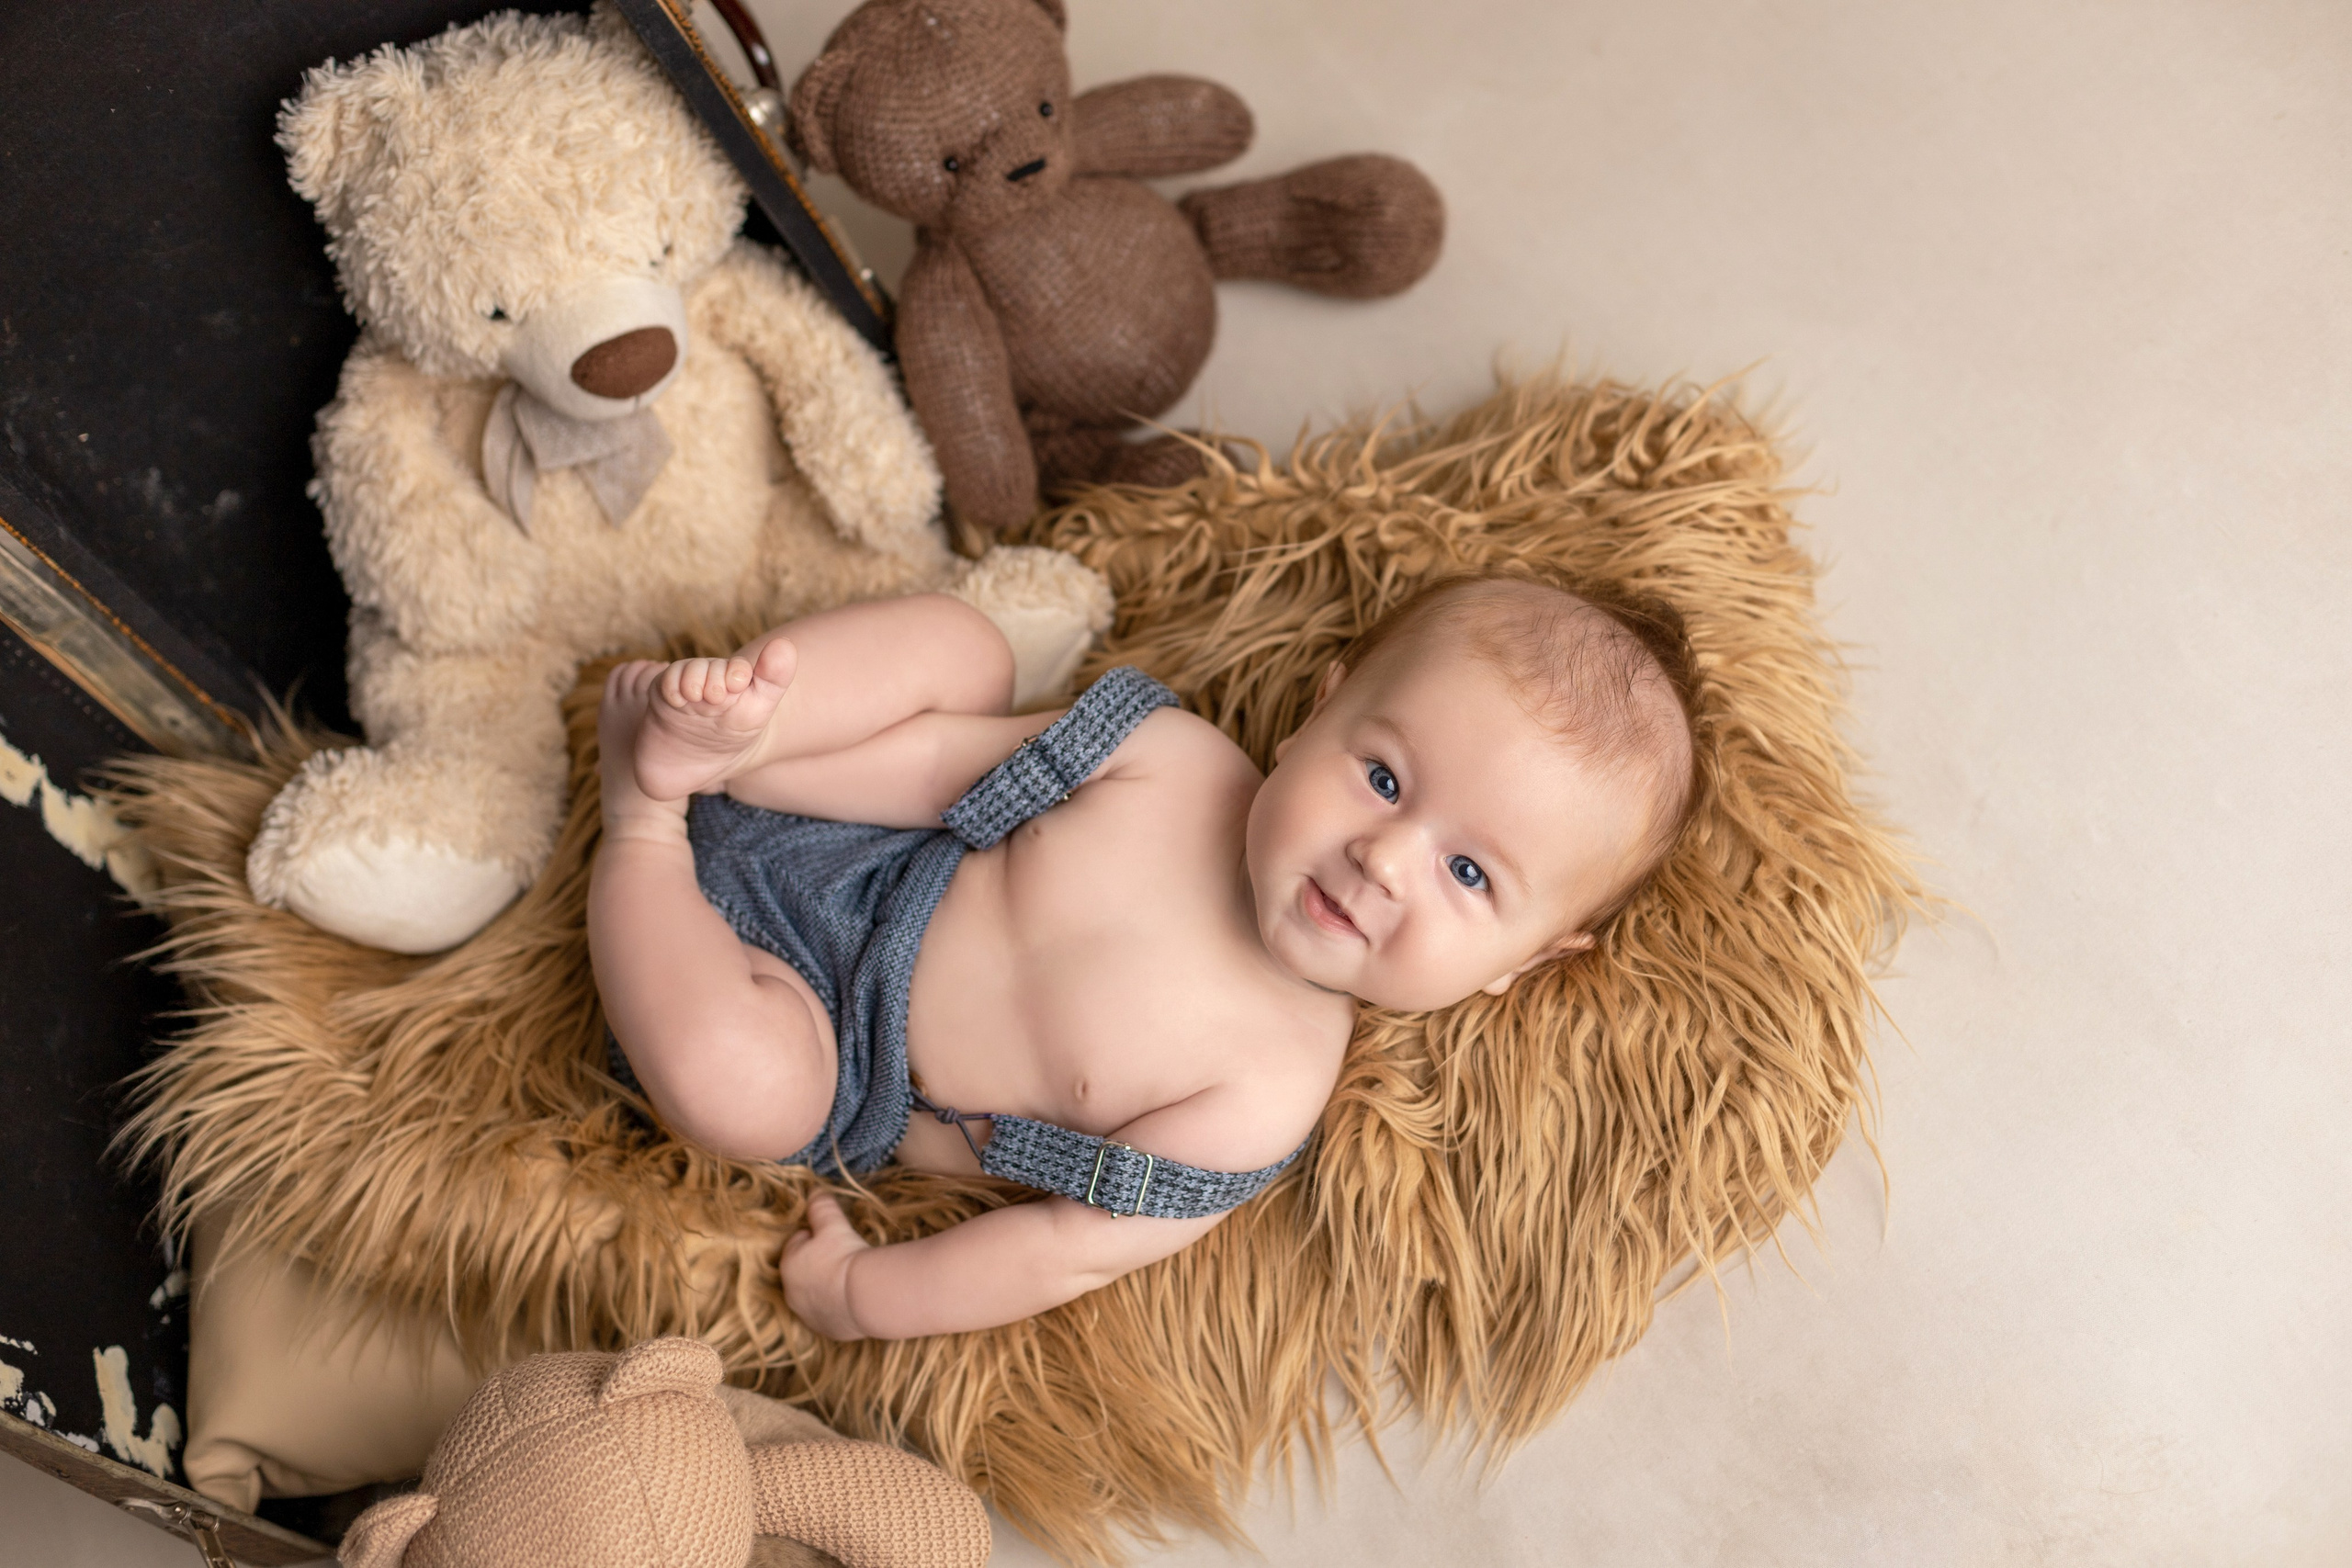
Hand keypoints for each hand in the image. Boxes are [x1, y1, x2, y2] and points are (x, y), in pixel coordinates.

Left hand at [781, 1192, 870, 1339]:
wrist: (865, 1296)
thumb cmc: (844, 1255)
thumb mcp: (833, 1224)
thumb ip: (821, 1206)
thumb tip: (815, 1191)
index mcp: (788, 1265)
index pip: (797, 1243)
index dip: (815, 1236)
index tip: (833, 1236)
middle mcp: (792, 1293)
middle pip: (804, 1270)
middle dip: (818, 1263)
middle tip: (843, 1255)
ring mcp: (809, 1315)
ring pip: (815, 1294)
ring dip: (827, 1285)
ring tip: (850, 1277)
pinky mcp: (826, 1330)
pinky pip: (829, 1313)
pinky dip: (837, 1305)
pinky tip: (853, 1297)